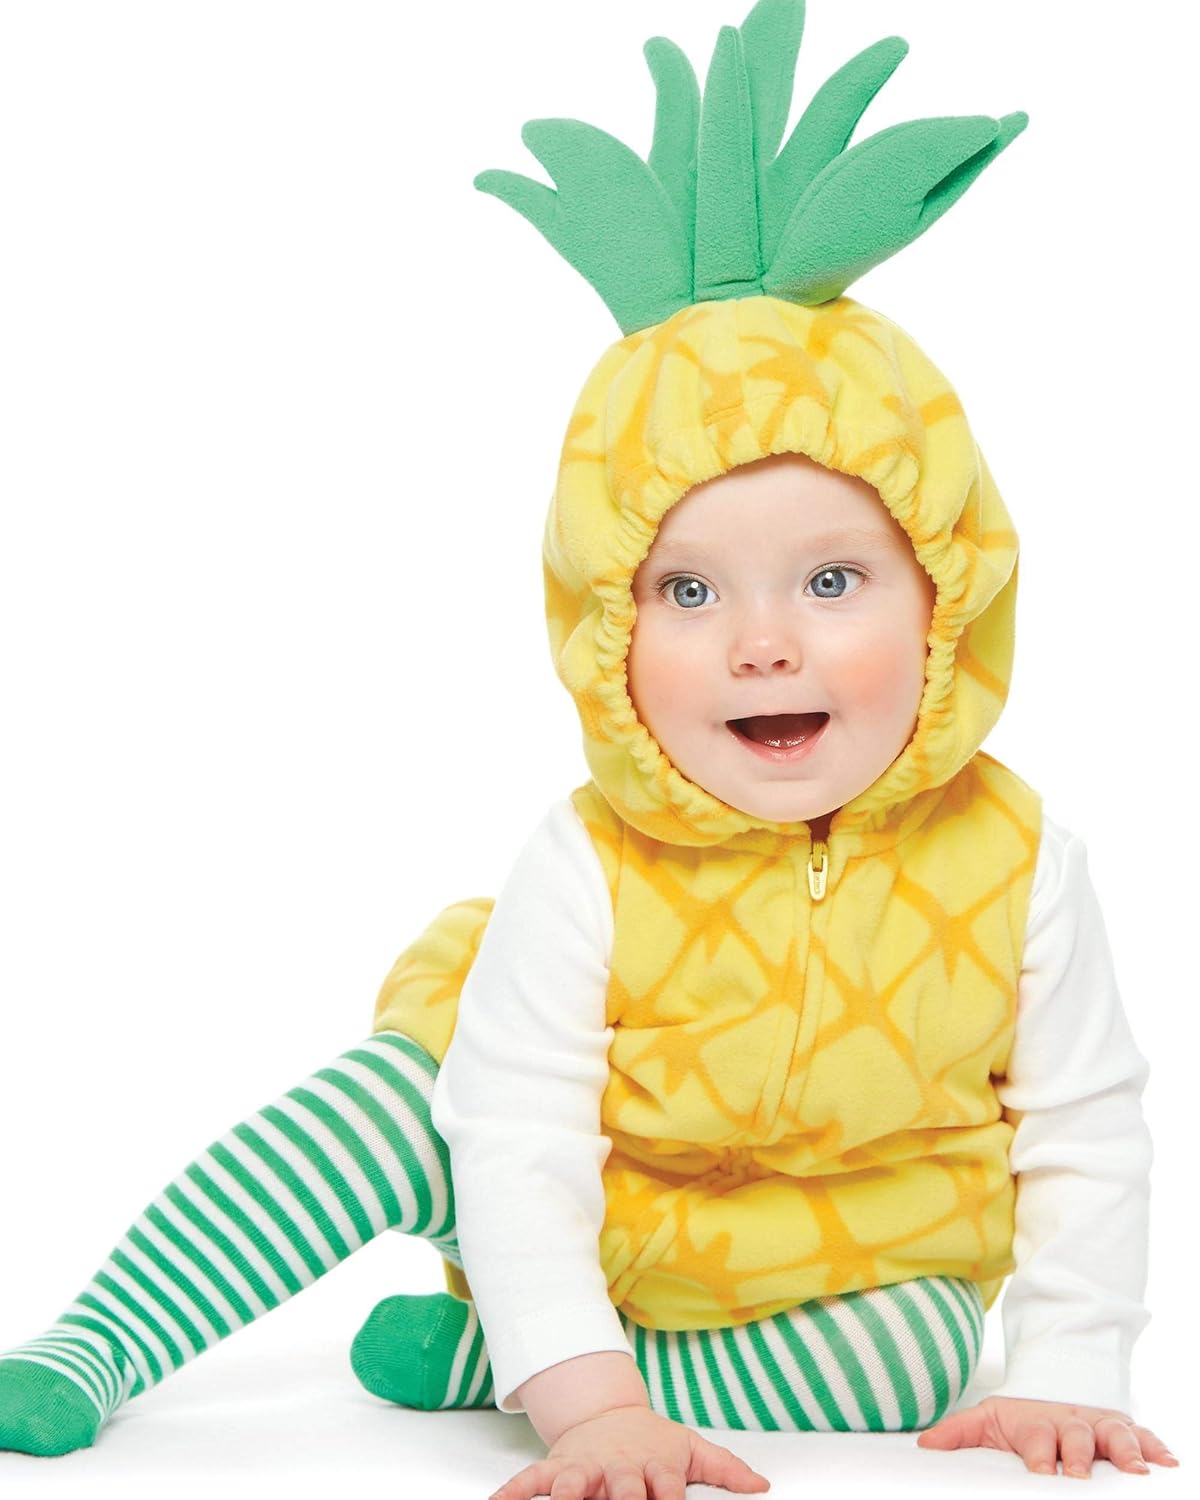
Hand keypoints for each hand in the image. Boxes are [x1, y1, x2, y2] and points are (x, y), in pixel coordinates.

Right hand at [489, 1402, 770, 1498]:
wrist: (607, 1414)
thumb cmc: (652, 1443)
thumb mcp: (690, 1449)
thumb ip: (725, 1469)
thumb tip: (764, 1486)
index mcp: (653, 1466)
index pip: (666, 1487)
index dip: (670, 1499)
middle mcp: (618, 1468)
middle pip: (621, 1486)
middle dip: (622, 1498)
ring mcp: (585, 1467)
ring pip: (572, 1482)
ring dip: (567, 1493)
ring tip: (564, 1499)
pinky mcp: (556, 1467)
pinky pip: (529, 1481)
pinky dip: (511, 1492)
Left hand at [917, 1395, 1179, 1477]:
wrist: (1053, 1387)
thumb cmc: (1020, 1418)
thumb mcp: (987, 1420)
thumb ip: (957, 1433)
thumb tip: (923, 1447)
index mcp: (1036, 1423)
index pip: (1037, 1439)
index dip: (1039, 1455)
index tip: (1041, 1472)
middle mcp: (1070, 1422)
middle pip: (1077, 1437)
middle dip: (1079, 1457)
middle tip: (1081, 1477)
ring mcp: (1098, 1425)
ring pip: (1114, 1434)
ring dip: (1125, 1452)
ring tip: (1138, 1472)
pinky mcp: (1122, 1428)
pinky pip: (1143, 1435)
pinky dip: (1156, 1447)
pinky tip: (1169, 1465)